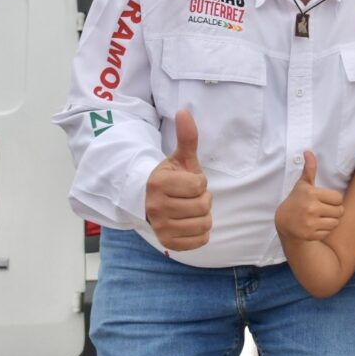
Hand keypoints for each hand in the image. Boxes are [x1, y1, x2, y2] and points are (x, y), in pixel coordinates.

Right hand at [145, 110, 211, 250]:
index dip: (199, 182)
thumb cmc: (171, 177)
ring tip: (190, 207)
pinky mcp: (167, 243)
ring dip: (203, 215)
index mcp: (159, 184)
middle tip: (190, 195)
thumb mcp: (180, 157)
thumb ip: (187, 137)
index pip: (199, 185)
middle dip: (203, 198)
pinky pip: (200, 241)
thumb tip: (184, 111)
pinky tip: (190, 222)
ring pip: (204, 224)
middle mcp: (156, 207)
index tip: (188, 181)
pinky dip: (201, 232)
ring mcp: (161, 228)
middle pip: (203, 206)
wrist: (150, 200)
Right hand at [275, 151, 343, 241]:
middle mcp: (311, 208)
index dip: (334, 199)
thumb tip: (308, 152)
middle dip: (335, 211)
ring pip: (335, 223)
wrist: (284, 221)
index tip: (325, 200)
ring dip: (331, 221)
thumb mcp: (303, 184)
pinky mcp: (310, 235)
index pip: (338, 198)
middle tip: (324, 209)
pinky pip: (328, 232)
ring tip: (321, 217)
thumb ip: (309, 169)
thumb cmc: (297, 199)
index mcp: (312, 193)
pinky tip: (315, 225)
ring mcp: (310, 223)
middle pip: (340, 211)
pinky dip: (324, 230)